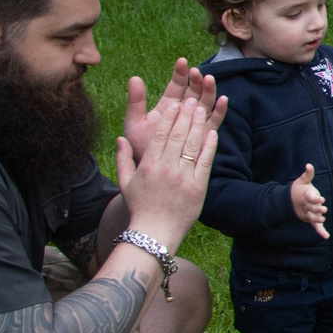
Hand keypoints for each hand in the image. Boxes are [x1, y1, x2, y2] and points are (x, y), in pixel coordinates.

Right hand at [114, 93, 215, 255]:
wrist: (155, 233)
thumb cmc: (140, 208)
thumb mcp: (125, 183)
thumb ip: (122, 159)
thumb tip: (120, 138)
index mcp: (148, 166)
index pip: (159, 135)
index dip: (168, 117)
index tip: (174, 104)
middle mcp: (165, 169)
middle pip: (177, 135)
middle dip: (185, 115)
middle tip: (191, 100)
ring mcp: (183, 177)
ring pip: (191, 144)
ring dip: (198, 124)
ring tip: (202, 109)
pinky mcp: (198, 186)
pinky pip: (204, 161)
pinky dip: (209, 145)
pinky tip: (212, 132)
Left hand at [124, 61, 222, 165]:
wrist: (151, 170)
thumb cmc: (141, 148)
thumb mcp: (134, 123)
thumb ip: (135, 101)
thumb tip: (134, 78)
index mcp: (167, 106)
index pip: (176, 85)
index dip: (180, 74)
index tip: (182, 62)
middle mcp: (183, 111)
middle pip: (194, 91)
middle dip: (196, 80)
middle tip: (197, 72)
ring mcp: (195, 122)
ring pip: (205, 103)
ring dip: (209, 91)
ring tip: (210, 80)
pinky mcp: (204, 134)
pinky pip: (214, 120)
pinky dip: (219, 110)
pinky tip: (222, 100)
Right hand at [291, 163, 330, 237]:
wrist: (288, 202)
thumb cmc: (298, 189)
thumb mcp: (302, 181)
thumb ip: (308, 174)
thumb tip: (309, 165)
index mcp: (306, 196)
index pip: (311, 197)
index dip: (316, 198)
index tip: (321, 199)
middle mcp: (307, 206)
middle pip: (312, 208)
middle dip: (317, 209)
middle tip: (323, 209)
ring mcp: (308, 214)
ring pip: (313, 218)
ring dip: (317, 220)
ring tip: (322, 219)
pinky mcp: (310, 219)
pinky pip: (316, 226)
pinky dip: (321, 232)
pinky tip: (326, 237)